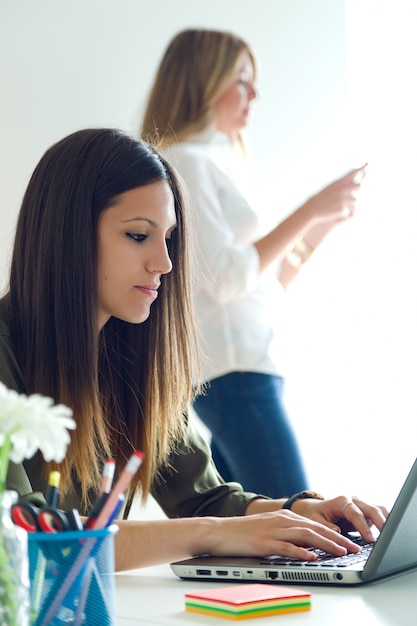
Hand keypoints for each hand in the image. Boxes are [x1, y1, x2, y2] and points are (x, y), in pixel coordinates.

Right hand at [207, 509, 362, 561]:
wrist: (218, 531)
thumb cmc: (243, 532)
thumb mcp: (269, 528)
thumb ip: (288, 533)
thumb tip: (310, 545)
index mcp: (285, 516)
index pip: (316, 524)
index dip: (335, 533)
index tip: (351, 542)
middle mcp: (282, 520)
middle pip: (315, 528)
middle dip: (337, 538)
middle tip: (354, 548)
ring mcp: (273, 531)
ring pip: (306, 535)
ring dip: (326, 544)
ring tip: (341, 552)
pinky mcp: (264, 543)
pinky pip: (286, 547)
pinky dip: (301, 552)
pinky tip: (312, 557)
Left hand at [291, 495, 387, 542]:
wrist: (315, 509)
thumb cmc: (315, 515)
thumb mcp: (315, 521)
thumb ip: (326, 527)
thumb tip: (337, 532)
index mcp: (341, 501)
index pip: (355, 513)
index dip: (363, 527)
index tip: (370, 540)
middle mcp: (353, 500)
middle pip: (371, 508)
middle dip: (380, 522)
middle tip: (386, 538)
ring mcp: (361, 505)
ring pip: (378, 509)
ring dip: (386, 520)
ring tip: (391, 534)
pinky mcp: (365, 512)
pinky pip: (379, 513)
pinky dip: (385, 520)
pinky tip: (388, 531)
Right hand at [301, 164, 366, 224]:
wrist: (312, 209)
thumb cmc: (321, 198)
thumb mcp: (331, 188)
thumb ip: (343, 185)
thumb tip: (357, 184)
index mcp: (339, 182)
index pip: (353, 172)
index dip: (361, 167)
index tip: (368, 162)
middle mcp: (343, 189)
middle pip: (359, 186)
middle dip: (356, 189)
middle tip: (349, 193)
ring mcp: (344, 199)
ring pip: (355, 200)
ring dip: (350, 202)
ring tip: (338, 204)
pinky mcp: (344, 208)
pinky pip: (350, 210)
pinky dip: (345, 211)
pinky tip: (336, 210)